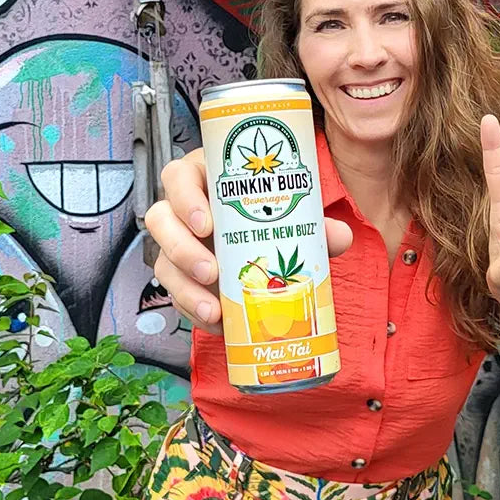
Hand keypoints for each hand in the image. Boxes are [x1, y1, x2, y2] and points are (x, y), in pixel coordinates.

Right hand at [146, 147, 352, 333]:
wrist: (274, 240)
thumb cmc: (275, 214)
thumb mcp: (295, 212)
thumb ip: (316, 223)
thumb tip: (338, 236)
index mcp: (206, 179)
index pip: (177, 176)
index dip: (185, 198)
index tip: (207, 223)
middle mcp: (185, 209)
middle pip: (160, 220)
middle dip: (182, 249)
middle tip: (212, 271)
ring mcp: (180, 243)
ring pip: (162, 261)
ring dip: (184, 287)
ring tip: (213, 309)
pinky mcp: (183, 275)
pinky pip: (176, 294)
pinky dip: (195, 310)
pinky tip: (219, 322)